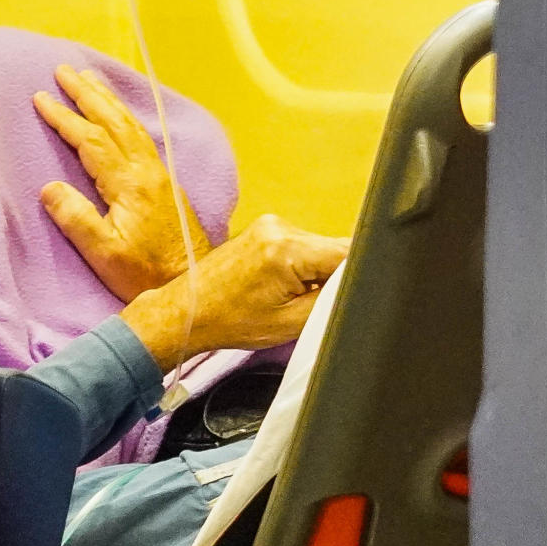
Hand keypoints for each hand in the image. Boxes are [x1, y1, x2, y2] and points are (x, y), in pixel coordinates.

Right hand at [35, 65, 212, 299]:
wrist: (192, 283)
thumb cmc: (144, 274)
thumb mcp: (103, 254)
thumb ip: (76, 219)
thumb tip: (49, 188)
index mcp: (129, 184)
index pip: (91, 140)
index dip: (65, 118)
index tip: (41, 98)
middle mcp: (147, 171)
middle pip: (114, 122)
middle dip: (87, 94)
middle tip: (64, 70)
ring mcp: (159, 174)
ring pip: (130, 125)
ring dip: (108, 100)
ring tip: (89, 79)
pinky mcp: (165, 182)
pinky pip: (140, 136)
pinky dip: (124, 117)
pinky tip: (118, 114)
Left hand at [120, 214, 348, 365]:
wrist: (189, 310)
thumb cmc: (233, 322)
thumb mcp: (293, 322)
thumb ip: (330, 300)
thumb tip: (356, 287)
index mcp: (287, 249)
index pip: (348, 253)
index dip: (358, 276)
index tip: (357, 296)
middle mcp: (281, 227)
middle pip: (335, 247)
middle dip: (336, 275)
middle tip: (318, 303)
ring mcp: (271, 223)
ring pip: (319, 246)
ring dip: (319, 270)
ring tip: (295, 296)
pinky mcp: (265, 227)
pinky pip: (302, 244)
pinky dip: (303, 265)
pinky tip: (284, 285)